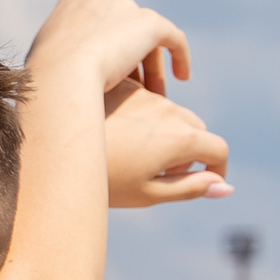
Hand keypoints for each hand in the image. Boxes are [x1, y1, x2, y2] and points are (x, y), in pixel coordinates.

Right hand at [24, 0, 190, 95]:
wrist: (64, 75)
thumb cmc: (44, 79)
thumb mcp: (40, 62)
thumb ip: (52, 56)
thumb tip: (50, 71)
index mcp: (72, 0)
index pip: (96, 19)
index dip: (105, 46)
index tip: (109, 72)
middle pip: (124, 26)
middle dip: (131, 56)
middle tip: (136, 89)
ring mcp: (126, 7)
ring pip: (147, 37)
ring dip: (153, 64)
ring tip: (157, 94)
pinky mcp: (149, 23)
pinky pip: (173, 38)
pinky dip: (180, 55)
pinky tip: (183, 77)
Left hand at [105, 78, 231, 206]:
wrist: (52, 155)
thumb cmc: (103, 182)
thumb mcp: (150, 193)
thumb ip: (191, 188)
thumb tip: (226, 188)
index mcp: (180, 137)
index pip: (218, 149)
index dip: (217, 169)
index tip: (205, 180)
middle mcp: (166, 109)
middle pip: (195, 127)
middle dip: (190, 149)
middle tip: (163, 172)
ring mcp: (143, 94)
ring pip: (169, 110)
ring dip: (166, 130)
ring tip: (135, 153)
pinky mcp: (121, 86)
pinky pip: (143, 98)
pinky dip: (141, 114)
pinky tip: (116, 132)